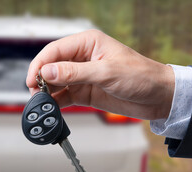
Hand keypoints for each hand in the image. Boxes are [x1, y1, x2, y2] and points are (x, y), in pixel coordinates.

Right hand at [26, 30, 174, 119]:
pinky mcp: (84, 92)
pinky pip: (64, 96)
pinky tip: (52, 107)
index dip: (40, 64)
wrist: (158, 97)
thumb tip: (48, 71)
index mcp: (88, 44)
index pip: (55, 50)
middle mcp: (82, 58)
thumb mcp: (106, 72)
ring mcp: (82, 76)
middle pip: (52, 66)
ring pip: (55, 82)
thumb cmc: (141, 76)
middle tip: (35, 92)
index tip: (32, 79)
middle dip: (41, 78)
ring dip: (46, 91)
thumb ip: (75, 72)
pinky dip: (56, 102)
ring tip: (41, 102)